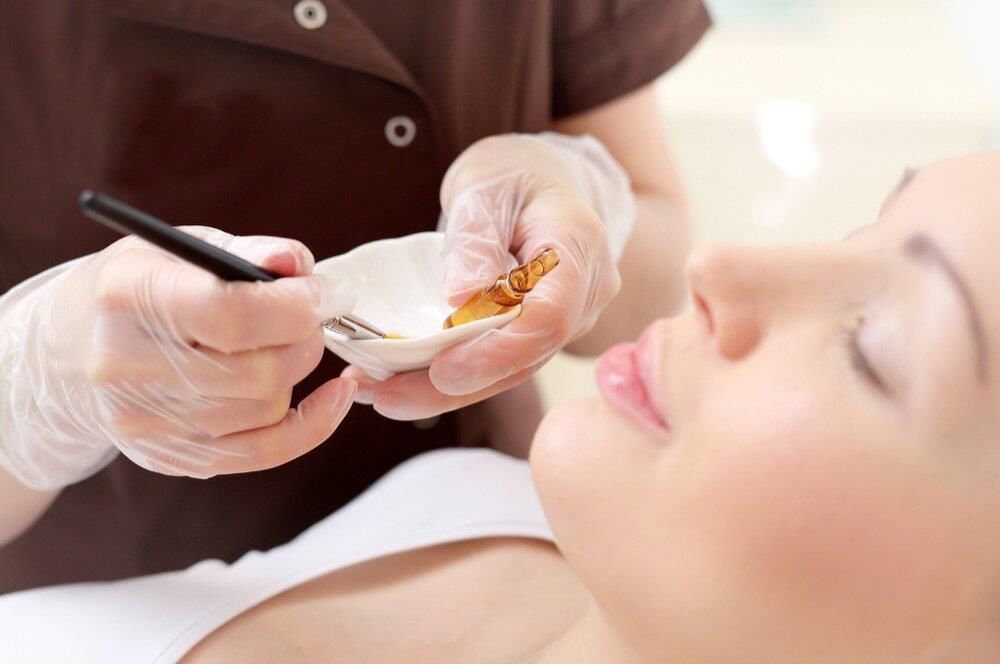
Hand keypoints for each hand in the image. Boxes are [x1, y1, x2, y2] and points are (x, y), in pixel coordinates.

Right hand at [0, 228, 356, 488]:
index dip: (297, 306)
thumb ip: (249, 251)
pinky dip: (312, 425)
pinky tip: (333, 395)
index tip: (330, 294)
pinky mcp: (168, 457)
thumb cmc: (142, 288)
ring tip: (290, 342)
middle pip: (257, 371)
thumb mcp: (183, 248)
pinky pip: (262, 453)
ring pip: (266, 409)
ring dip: (298, 373)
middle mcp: (126, 365)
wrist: (71, 352)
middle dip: (307, 339)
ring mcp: (144, 422)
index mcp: (128, 295)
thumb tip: (300, 265)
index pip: (231, 314)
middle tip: (315, 316)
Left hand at [344, 133, 634, 418]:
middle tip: (387, 396)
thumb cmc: (515, 174)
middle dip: (457, 386)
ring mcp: (566, 320)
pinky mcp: (538, 336)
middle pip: (526, 356)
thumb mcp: (485, 184)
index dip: (497, 351)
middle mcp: (584, 294)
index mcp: (578, 247)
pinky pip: (498, 364)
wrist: (543, 180)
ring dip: (442, 391)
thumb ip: (475, 236)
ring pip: (509, 370)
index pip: (550, 316)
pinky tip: (394, 384)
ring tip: (377, 395)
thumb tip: (462, 296)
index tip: (442, 370)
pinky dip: (447, 377)